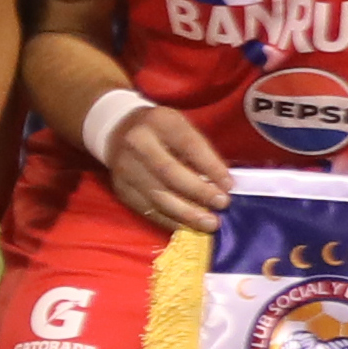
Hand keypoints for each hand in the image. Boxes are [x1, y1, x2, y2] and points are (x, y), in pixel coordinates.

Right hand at [95, 99, 233, 237]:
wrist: (119, 132)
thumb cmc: (162, 132)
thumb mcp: (181, 129)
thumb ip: (200, 153)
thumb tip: (222, 185)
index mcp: (159, 122)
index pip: (189, 145)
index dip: (211, 166)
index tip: (229, 185)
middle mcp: (137, 143)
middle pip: (169, 172)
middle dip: (199, 191)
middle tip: (222, 204)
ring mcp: (125, 167)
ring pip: (158, 195)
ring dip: (187, 213)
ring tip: (209, 223)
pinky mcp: (121, 189)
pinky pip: (147, 209)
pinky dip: (170, 220)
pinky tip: (188, 226)